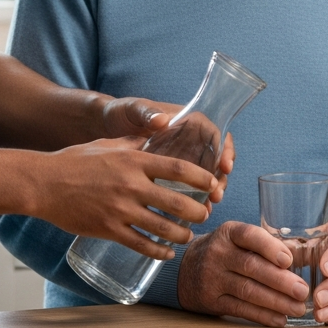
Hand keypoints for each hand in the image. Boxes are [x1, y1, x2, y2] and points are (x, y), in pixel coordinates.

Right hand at [34, 137, 218, 259]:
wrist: (43, 183)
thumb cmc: (74, 160)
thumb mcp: (107, 144)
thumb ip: (133, 143)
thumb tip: (153, 136)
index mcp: (133, 161)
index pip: (178, 169)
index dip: (201, 177)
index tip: (212, 183)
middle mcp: (131, 185)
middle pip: (177, 202)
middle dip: (197, 211)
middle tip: (204, 214)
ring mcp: (120, 210)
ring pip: (162, 228)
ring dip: (181, 234)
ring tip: (188, 235)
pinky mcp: (108, 229)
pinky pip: (141, 244)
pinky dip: (158, 251)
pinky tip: (166, 253)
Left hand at [101, 99, 235, 205]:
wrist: (101, 128)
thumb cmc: (120, 114)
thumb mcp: (132, 110)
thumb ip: (146, 112)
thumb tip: (162, 120)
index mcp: (185, 122)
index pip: (214, 134)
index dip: (225, 150)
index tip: (226, 166)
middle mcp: (186, 141)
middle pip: (214, 160)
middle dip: (219, 179)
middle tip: (217, 195)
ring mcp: (178, 159)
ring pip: (202, 178)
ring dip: (208, 194)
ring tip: (207, 208)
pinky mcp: (166, 176)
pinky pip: (184, 190)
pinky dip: (189, 203)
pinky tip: (188, 217)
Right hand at [177, 221, 308, 326]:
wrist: (185, 269)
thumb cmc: (223, 252)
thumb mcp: (236, 239)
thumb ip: (263, 245)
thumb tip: (300, 257)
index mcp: (228, 233)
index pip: (249, 236)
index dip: (270, 247)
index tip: (288, 260)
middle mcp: (218, 253)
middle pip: (251, 267)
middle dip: (280, 280)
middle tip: (302, 290)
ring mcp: (212, 278)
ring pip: (247, 291)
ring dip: (276, 301)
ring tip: (297, 308)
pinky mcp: (212, 300)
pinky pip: (240, 309)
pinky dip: (262, 316)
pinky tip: (279, 319)